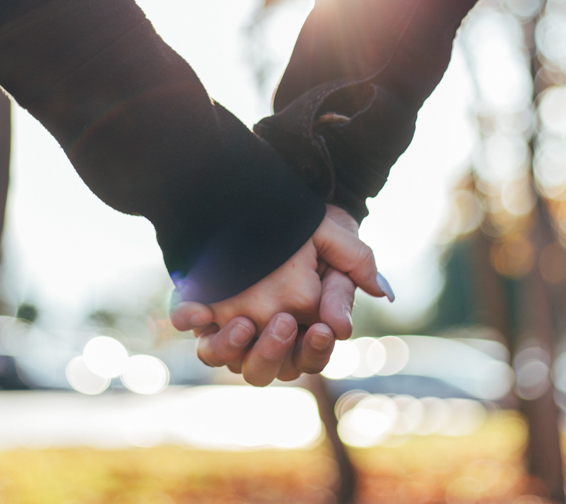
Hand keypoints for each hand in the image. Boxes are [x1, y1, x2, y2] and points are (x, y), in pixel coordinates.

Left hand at [171, 205, 393, 384]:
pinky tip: (196, 310)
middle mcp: (266, 332)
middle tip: (281, 322)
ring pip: (227, 358)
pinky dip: (191, 320)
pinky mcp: (204, 308)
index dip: (316, 348)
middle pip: (268, 368)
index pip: (311, 354)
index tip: (321, 328)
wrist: (266, 197)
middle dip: (274, 351)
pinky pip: (191, 326)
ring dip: (233, 347)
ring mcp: (233, 324)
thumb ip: (357, 266)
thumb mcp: (337, 238)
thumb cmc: (308, 222)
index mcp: (305, 324)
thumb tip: (374, 300)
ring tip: (241, 322)